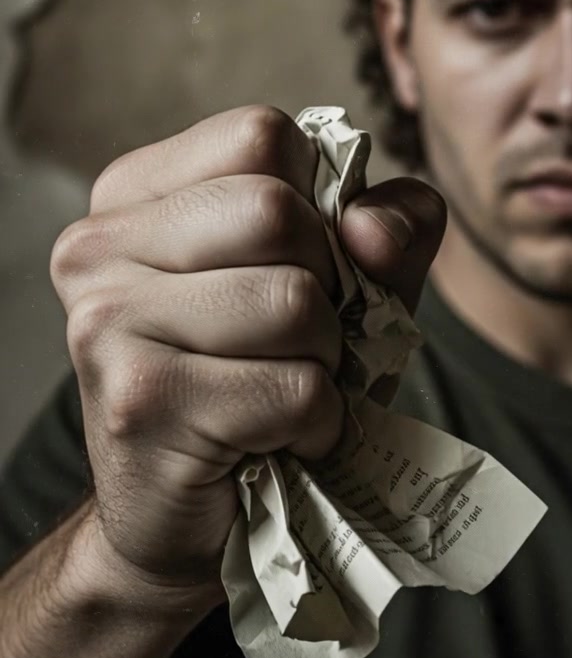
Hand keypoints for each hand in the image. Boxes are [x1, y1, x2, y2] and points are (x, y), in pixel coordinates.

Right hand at [51, 107, 445, 602]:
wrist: (192, 522)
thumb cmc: (266, 385)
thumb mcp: (343, 287)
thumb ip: (386, 229)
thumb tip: (374, 225)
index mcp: (135, 193)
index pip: (263, 136)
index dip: (318, 206)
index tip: (301, 268)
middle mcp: (99, 245)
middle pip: (277, 211)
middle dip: (324, 288)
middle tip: (295, 345)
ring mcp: (107, 320)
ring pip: (292, 301)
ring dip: (322, 364)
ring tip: (279, 394)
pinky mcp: (138, 400)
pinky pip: (293, 389)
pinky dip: (315, 422)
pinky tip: (273, 440)